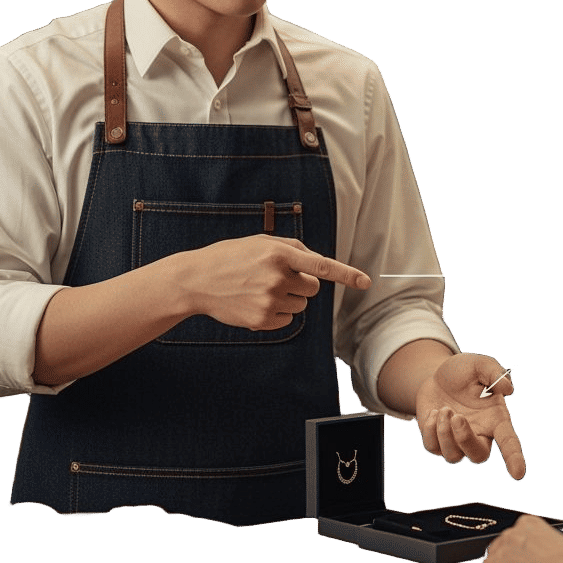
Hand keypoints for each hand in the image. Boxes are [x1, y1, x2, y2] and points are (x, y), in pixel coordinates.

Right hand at [180, 234, 370, 329]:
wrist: (196, 280)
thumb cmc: (232, 256)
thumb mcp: (261, 242)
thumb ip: (293, 249)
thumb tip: (318, 267)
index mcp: (279, 254)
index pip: (322, 266)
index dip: (346, 274)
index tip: (366, 281)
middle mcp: (277, 277)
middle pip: (313, 288)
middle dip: (302, 283)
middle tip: (275, 277)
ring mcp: (269, 301)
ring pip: (301, 305)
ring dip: (289, 298)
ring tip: (261, 288)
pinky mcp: (261, 320)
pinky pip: (287, 320)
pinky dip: (277, 313)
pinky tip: (255, 302)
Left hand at [416, 353, 525, 478]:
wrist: (436, 375)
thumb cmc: (464, 372)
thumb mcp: (478, 364)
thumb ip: (494, 373)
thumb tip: (508, 388)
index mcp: (495, 418)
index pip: (508, 441)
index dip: (514, 457)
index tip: (518, 473)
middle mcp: (479, 433)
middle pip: (478, 455)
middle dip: (465, 439)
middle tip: (457, 417)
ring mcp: (457, 441)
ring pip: (453, 455)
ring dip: (445, 432)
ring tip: (444, 409)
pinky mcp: (438, 442)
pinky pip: (433, 447)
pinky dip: (431, 430)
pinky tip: (434, 412)